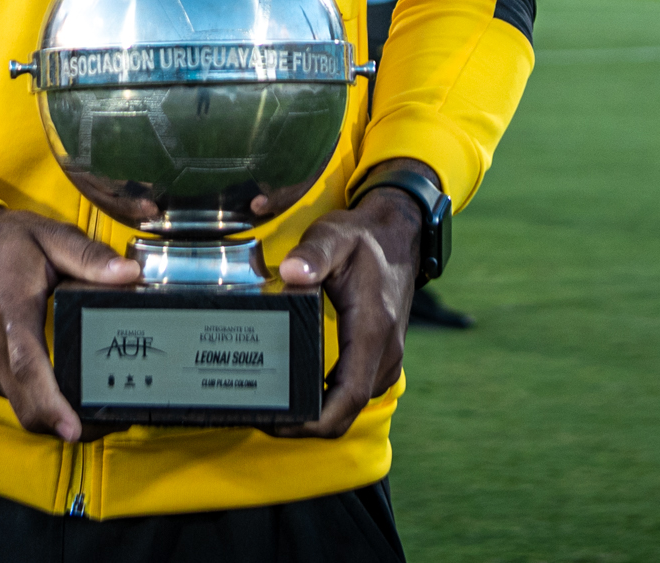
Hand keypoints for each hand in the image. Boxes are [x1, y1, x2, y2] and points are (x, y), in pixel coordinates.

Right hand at [0, 209, 139, 441]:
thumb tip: (129, 275)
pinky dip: (34, 400)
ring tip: (92, 404)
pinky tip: (59, 389)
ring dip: (52, 414)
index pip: (27, 365)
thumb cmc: (0, 242)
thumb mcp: (48, 236)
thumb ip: (88, 257)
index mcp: (9, 307)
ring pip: (18, 405)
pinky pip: (8, 395)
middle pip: (25, 401)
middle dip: (66, 422)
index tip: (74, 429)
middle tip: (109, 421)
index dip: (51, 403)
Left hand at [267, 162, 430, 438]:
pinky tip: (296, 388)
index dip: (315, 420)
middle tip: (261, 416)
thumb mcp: (334, 237)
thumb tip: (289, 272)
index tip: (280, 423)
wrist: (398, 236)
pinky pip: (353, 391)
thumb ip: (312, 255)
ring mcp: (385, 360)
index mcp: (373, 331)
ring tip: (272, 403)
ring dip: (315, 413)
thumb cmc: (363, 239)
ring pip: (350, 404)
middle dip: (306, 423)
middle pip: (346, 410)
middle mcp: (384, 354)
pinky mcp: (379, 359)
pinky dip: (326, 399)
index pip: (349, 396)